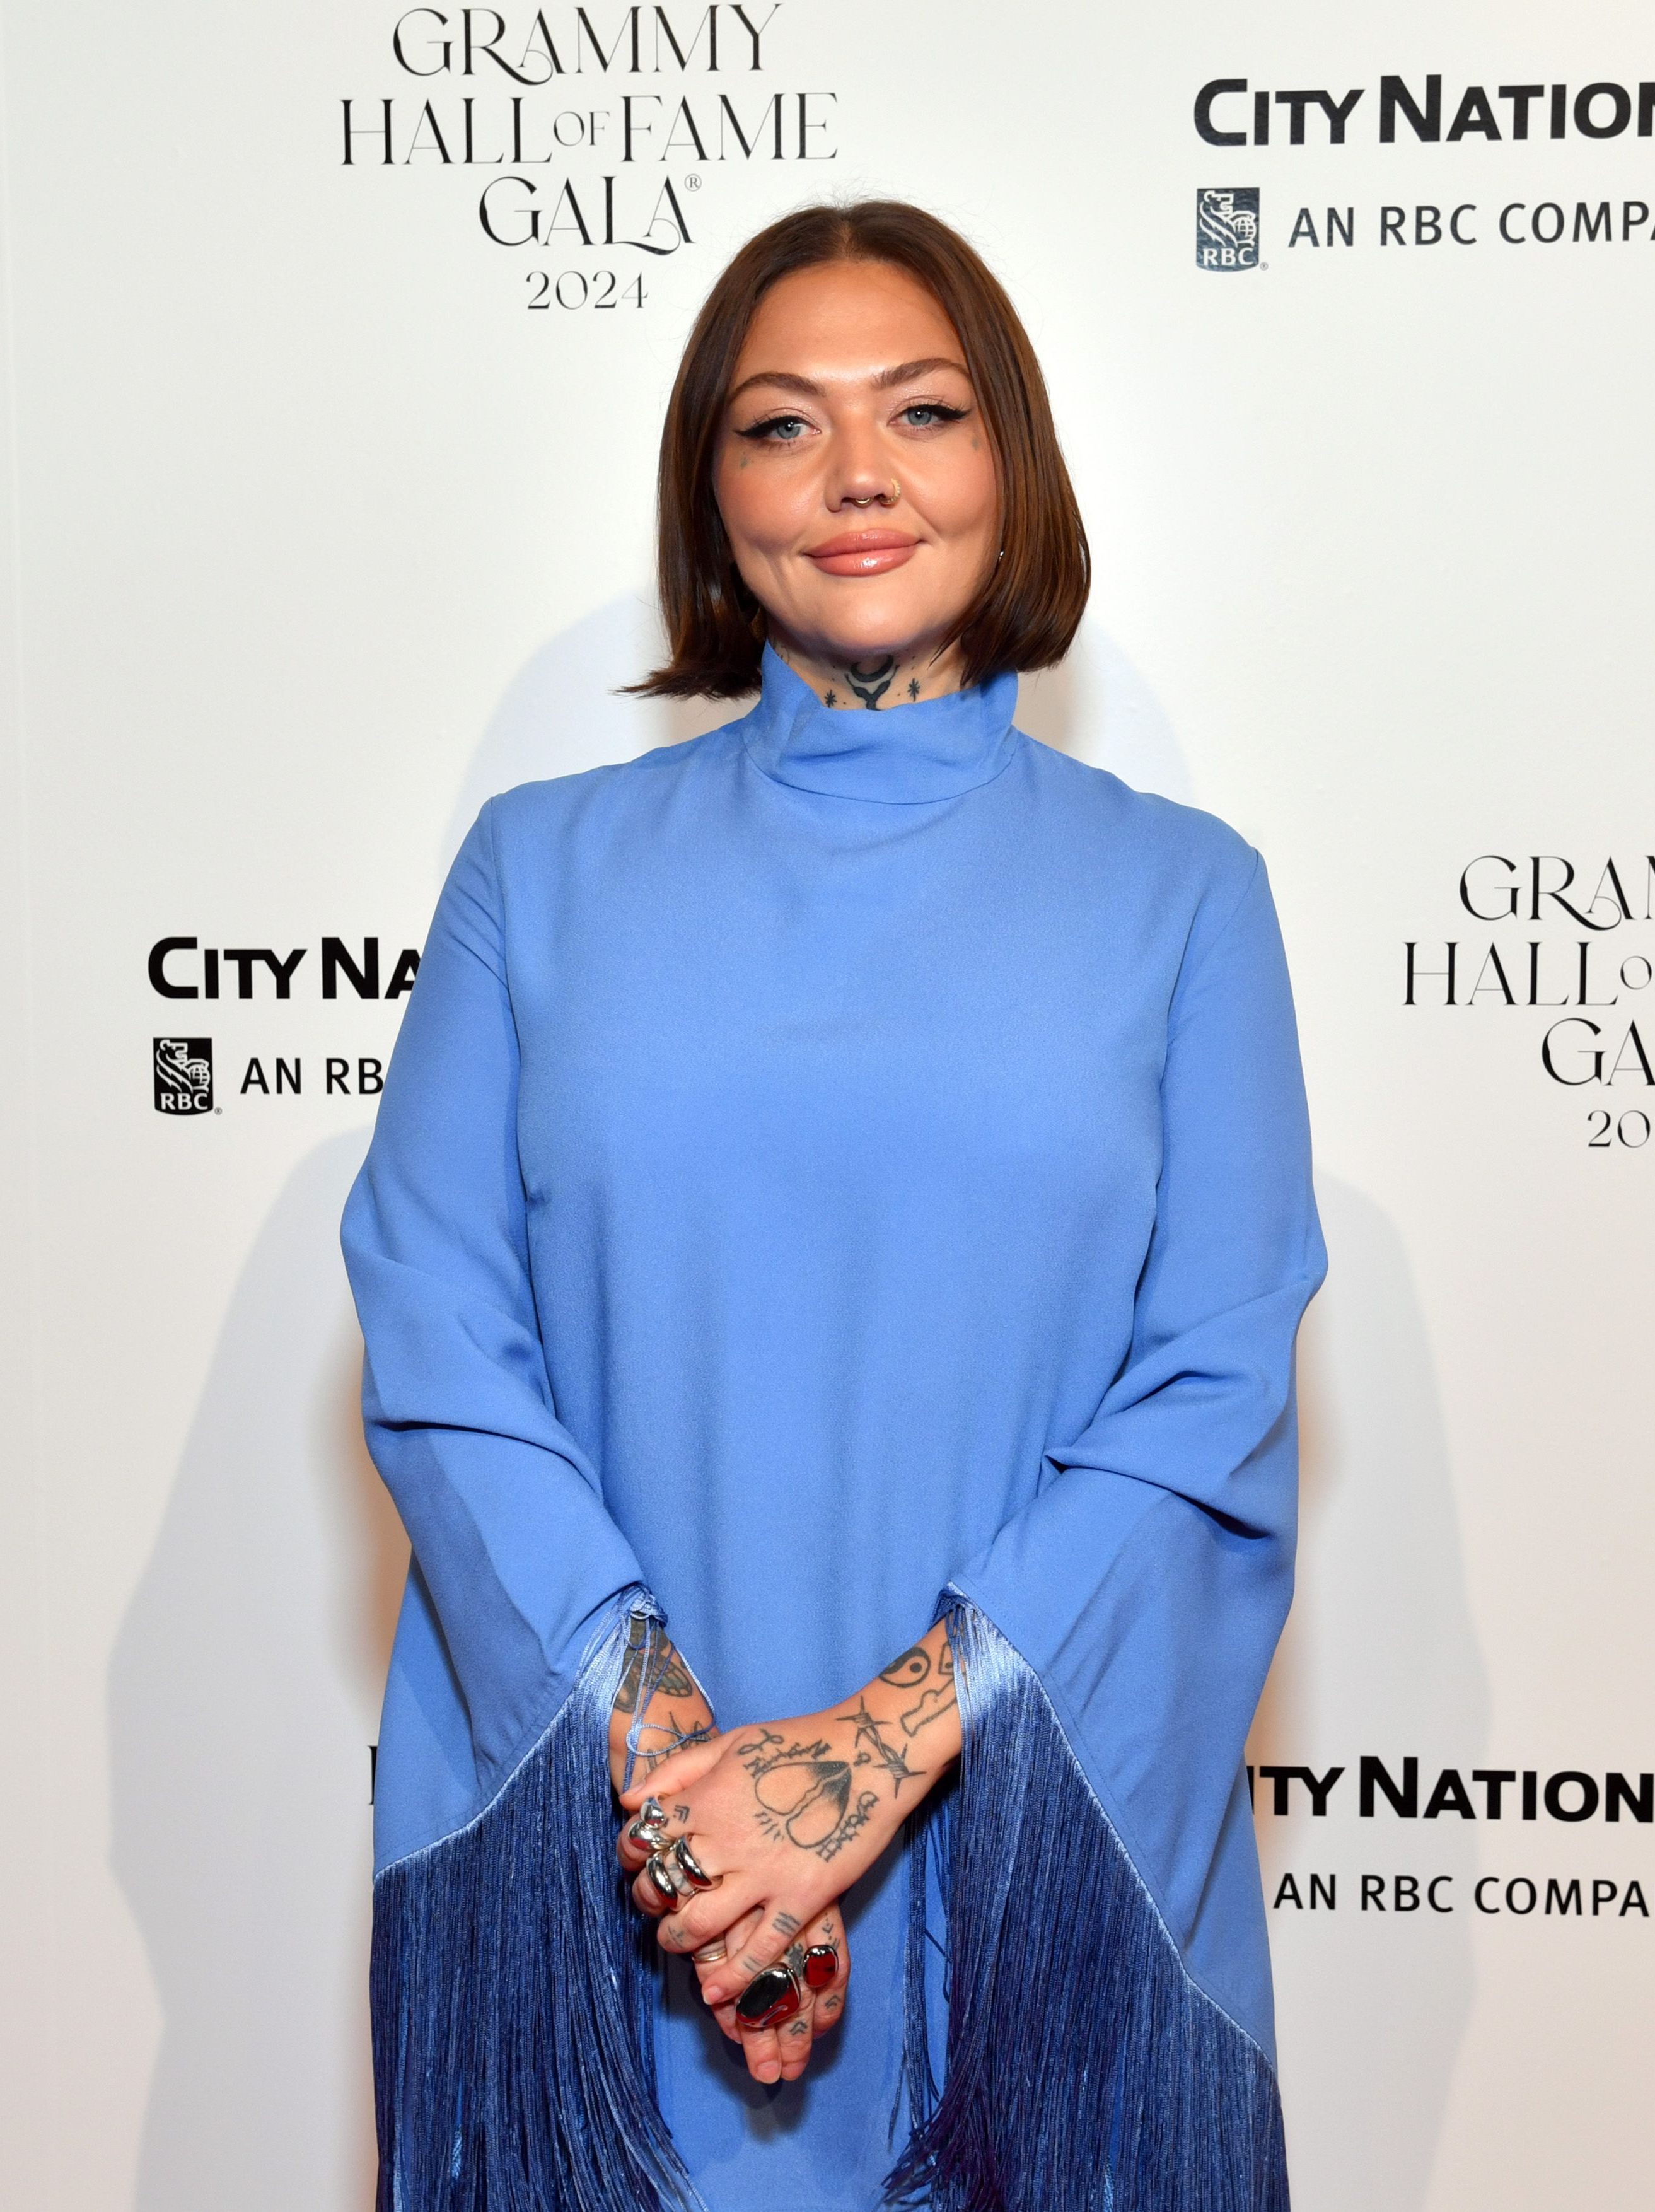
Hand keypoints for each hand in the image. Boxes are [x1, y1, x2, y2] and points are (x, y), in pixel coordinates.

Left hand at [616, 1623, 959, 2078]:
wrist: (868, 1754)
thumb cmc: (800, 1743)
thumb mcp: (732, 1741)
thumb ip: (679, 1769)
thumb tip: (631, 1800)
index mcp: (708, 1798)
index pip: (646, 1837)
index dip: (631, 1853)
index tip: (635, 1860)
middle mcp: (728, 1839)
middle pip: (665, 1883)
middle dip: (647, 1899)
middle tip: (653, 1904)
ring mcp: (765, 1873)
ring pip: (700, 1924)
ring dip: (677, 1939)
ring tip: (675, 1939)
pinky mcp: (801, 1898)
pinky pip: (759, 1949)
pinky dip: (732, 1976)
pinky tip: (715, 1991)